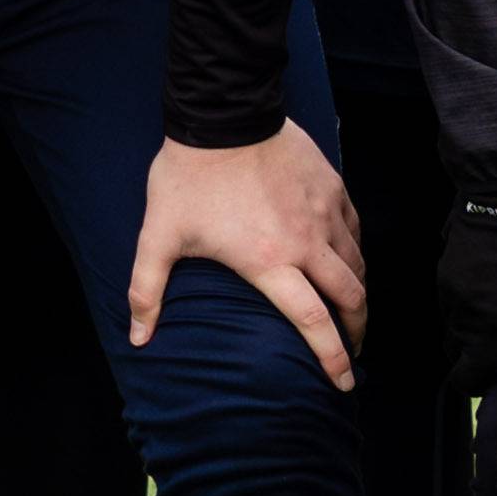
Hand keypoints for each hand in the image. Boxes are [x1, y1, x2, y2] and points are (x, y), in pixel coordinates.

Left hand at [137, 122, 369, 387]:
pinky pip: (354, 229)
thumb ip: (147, 291)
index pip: (313, 321)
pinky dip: (355, 252)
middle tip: (354, 349)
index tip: (345, 382)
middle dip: (358, 331)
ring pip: (358, 263)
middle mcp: (306, 242)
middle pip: (351, 297)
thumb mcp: (159, 236)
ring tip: (353, 308)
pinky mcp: (332, 187)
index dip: (333, 357)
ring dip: (359, 292)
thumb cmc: (188, 177)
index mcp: (269, 262)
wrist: (223, 113)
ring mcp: (323, 213)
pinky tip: (348, 258)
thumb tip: (138, 339)